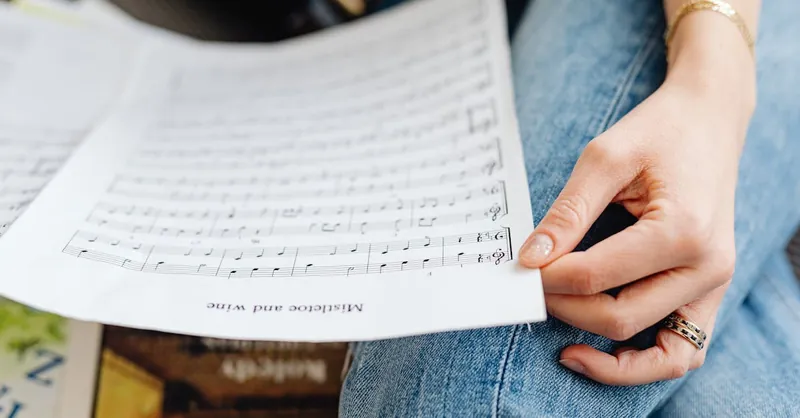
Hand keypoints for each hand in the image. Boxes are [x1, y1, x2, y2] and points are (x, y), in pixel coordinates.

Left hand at [518, 74, 751, 384]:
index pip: (596, 276)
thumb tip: (531, 259)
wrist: (709, 119)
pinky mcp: (710, 291)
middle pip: (621, 318)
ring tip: (566, 350)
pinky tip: (605, 350)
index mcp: (682, 230)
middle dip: (566, 310)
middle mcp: (708, 267)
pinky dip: (646, 362)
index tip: (521, 266)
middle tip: (532, 289)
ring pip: (661, 354)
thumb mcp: (605, 157)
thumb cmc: (657, 131)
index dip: (548, 278)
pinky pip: (683, 351)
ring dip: (609, 358)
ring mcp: (715, 285)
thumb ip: (568, 212)